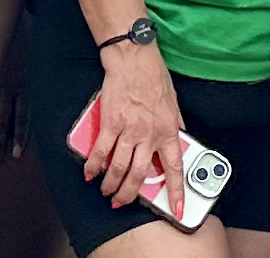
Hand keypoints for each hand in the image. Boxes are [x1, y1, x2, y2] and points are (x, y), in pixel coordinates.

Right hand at [85, 43, 193, 212]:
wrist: (134, 59)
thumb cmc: (154, 77)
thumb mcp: (174, 104)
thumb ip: (175, 126)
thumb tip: (179, 142)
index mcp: (168, 131)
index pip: (174, 169)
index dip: (176, 193)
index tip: (179, 210)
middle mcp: (149, 134)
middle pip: (139, 175)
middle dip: (129, 194)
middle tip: (122, 202)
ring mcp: (129, 130)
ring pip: (118, 168)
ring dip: (110, 185)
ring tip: (107, 192)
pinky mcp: (110, 123)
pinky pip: (101, 152)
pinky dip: (94, 166)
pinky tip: (90, 173)